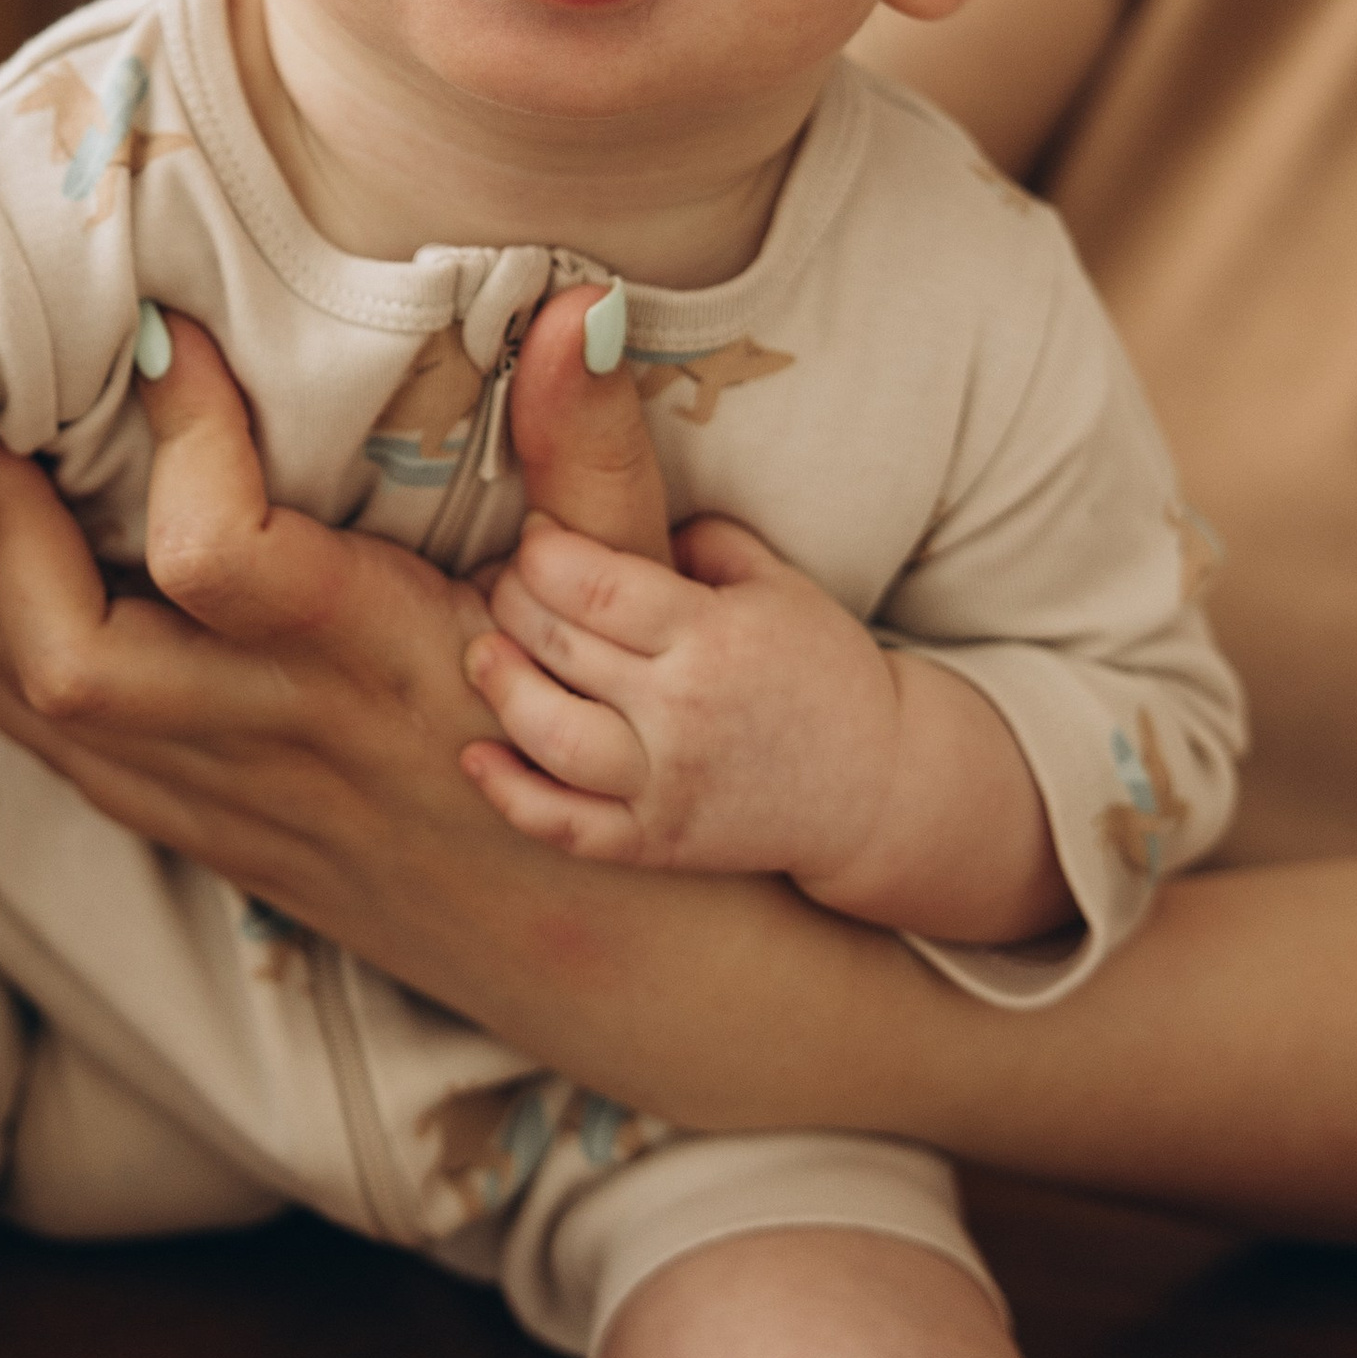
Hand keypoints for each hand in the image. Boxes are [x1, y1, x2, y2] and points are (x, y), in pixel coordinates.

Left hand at [0, 283, 666, 975]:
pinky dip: (12, 672)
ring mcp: (247, 807)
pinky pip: (76, 766)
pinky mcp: (229, 844)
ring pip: (47, 719)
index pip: (220, 553)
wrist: (643, 968)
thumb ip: (597, 458)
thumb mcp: (644, 599)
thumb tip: (574, 307)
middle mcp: (293, 741)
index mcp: (385, 662)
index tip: (160, 331)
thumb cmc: (647, 765)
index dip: (175, 434)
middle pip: (76, 658)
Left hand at [464, 511, 903, 879]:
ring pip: (549, 736)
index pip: (593, 587)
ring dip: (500, 688)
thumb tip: (618, 515)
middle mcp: (685, 710)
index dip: (542, 554)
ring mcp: (669, 783)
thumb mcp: (778, 584)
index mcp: (714, 635)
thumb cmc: (822, 671)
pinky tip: (478, 755)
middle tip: (503, 586)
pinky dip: (511, 794)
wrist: (879, 786)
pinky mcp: (657, 842)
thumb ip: (702, 539)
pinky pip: (566, 826)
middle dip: (510, 603)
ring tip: (484, 654)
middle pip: (558, 647)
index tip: (535, 538)